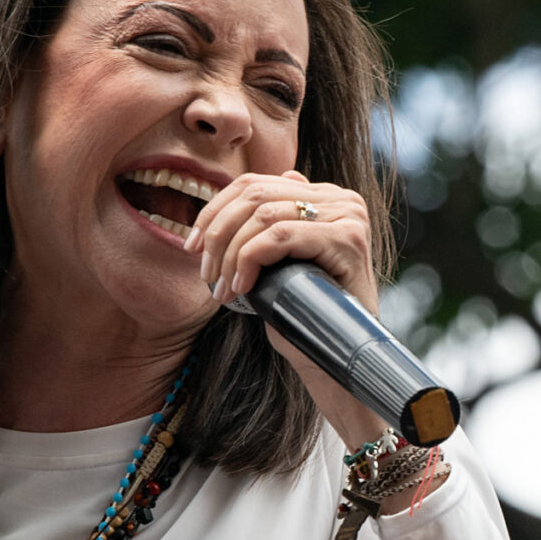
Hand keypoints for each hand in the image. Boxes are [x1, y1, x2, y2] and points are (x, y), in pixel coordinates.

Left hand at [190, 172, 417, 453]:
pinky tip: (242, 288)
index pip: (254, 183)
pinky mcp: (348, 238)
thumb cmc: (304, 313)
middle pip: (255, 195)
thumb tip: (239, 199)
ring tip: (222, 288)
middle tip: (205, 273)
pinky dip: (251, 259)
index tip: (192, 247)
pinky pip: (282, 236)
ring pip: (264, 216)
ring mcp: (348, 216)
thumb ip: (266, 228)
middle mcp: (341, 198)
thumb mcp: (275, 263)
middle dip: (218, 234)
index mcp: (324, 196)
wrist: (336, 356)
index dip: (214, 210)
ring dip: (231, 254)